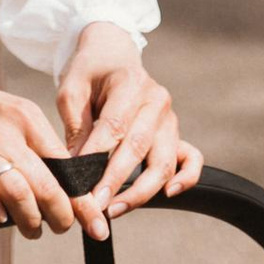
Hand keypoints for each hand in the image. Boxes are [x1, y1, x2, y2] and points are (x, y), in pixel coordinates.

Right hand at [0, 51, 77, 237]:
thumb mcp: (13, 112)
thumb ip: (36, 142)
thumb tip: (63, 182)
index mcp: (26, 119)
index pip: (65, 165)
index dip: (81, 200)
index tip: (93, 221)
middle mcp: (6, 135)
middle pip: (46, 185)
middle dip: (61, 216)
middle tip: (62, 227)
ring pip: (17, 193)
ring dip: (30, 220)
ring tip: (32, 229)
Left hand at [56, 26, 201, 234]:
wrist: (112, 54)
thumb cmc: (90, 72)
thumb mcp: (72, 90)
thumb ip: (76, 127)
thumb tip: (75, 170)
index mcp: (130, 83)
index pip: (114, 126)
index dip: (96, 158)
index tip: (80, 185)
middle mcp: (156, 100)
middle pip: (138, 147)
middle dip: (115, 181)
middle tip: (95, 205)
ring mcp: (170, 117)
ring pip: (163, 161)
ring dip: (140, 191)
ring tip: (114, 209)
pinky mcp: (176, 132)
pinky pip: (191, 158)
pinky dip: (185, 178)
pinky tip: (167, 194)